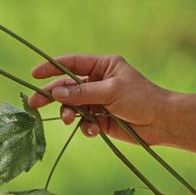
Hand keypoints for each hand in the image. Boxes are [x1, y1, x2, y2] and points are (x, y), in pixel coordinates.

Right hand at [29, 54, 172, 144]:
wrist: (162, 122)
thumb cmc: (141, 99)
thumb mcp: (110, 91)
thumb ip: (81, 92)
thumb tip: (56, 92)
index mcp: (102, 67)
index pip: (72, 64)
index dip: (52, 68)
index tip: (34, 75)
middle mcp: (97, 82)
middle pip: (66, 86)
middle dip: (51, 95)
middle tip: (33, 103)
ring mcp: (97, 101)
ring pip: (72, 106)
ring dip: (69, 114)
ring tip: (71, 121)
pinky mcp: (100, 119)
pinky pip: (83, 122)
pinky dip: (85, 127)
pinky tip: (94, 130)